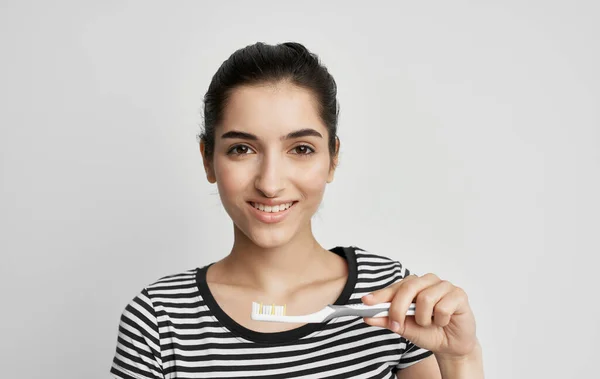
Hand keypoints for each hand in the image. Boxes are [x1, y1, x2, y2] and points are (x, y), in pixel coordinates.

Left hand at [361, 273, 477, 358]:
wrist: (452, 346)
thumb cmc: (429, 332)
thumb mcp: (404, 328)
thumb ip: (387, 320)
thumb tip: (367, 316)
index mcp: (413, 286)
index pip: (395, 287)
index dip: (380, 295)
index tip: (366, 302)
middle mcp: (428, 281)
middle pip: (408, 288)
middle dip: (398, 309)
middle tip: (397, 325)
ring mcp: (444, 286)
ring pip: (425, 298)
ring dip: (423, 318)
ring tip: (429, 323)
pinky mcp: (459, 294)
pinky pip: (443, 307)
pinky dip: (440, 320)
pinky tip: (444, 322)